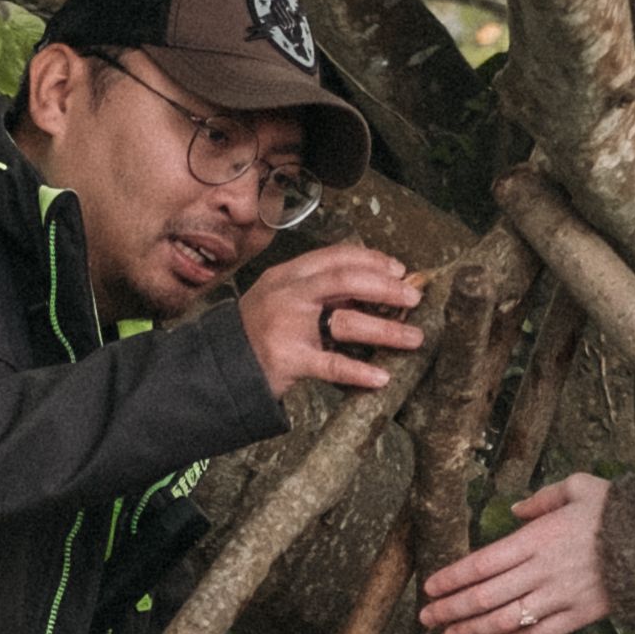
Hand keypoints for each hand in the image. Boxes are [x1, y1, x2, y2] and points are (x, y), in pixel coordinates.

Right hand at [238, 242, 425, 398]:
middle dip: (386, 288)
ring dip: (386, 330)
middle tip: (413, 298)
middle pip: (346, 281)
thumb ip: (318, 291)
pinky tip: (381, 377)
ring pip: (346, 322)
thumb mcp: (281, 298)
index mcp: (289, 275)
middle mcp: (289, 294)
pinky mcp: (289, 359)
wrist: (221, 366)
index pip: (337, 256)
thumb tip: (374, 288)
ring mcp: (288, 326)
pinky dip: (359, 371)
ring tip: (414, 338)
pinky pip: (332, 364)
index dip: (372, 260)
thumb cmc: (258, 332)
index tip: (399, 270)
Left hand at [420, 473, 610, 633]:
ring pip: (506, 620)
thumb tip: (515, 512)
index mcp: (538, 538)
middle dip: (451, 609)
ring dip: (473, 630)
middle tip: (425, 618)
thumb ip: (542, 499)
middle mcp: (543, 571)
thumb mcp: (580, 487)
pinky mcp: (580, 616)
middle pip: (486, 596)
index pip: (482, 562)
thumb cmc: (619, 511)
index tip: (429, 587)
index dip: (452, 577)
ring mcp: (560, 596)